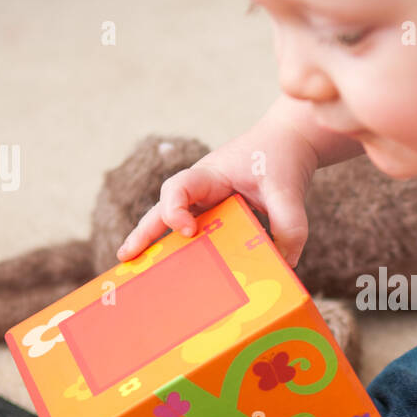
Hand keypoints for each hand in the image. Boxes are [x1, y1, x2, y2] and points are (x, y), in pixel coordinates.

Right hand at [116, 99, 318, 266]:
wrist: (290, 140)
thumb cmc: (282, 156)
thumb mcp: (288, 191)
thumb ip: (289, 226)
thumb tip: (284, 265)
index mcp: (210, 175)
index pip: (177, 189)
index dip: (174, 211)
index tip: (189, 231)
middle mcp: (202, 189)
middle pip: (163, 209)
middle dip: (143, 234)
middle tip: (125, 258)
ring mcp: (208, 202)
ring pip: (174, 223)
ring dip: (157, 245)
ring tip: (138, 272)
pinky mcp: (220, 214)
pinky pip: (199, 234)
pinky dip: (187, 252)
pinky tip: (182, 277)